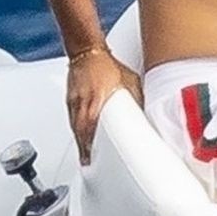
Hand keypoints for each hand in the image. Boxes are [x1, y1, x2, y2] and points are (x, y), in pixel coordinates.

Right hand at [66, 45, 143, 164]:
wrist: (88, 53)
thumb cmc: (108, 65)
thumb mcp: (130, 81)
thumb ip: (135, 98)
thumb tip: (145, 113)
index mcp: (98, 99)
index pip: (93, 128)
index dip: (92, 144)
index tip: (93, 157)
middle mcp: (83, 103)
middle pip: (82, 132)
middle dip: (85, 149)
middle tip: (88, 162)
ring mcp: (74, 103)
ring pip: (76, 128)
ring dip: (80, 143)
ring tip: (85, 157)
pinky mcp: (70, 101)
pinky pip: (73, 120)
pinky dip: (77, 131)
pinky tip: (81, 138)